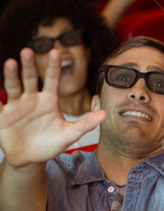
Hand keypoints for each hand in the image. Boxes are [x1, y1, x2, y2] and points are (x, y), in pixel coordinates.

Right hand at [0, 49, 105, 166]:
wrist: (31, 159)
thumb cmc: (51, 144)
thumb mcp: (69, 134)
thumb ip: (86, 124)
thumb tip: (105, 114)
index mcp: (49, 101)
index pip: (52, 80)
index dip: (54, 67)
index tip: (56, 52)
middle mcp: (32, 99)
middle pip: (30, 79)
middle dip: (29, 66)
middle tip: (28, 51)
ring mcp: (16, 106)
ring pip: (13, 87)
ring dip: (11, 75)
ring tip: (11, 63)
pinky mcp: (3, 116)